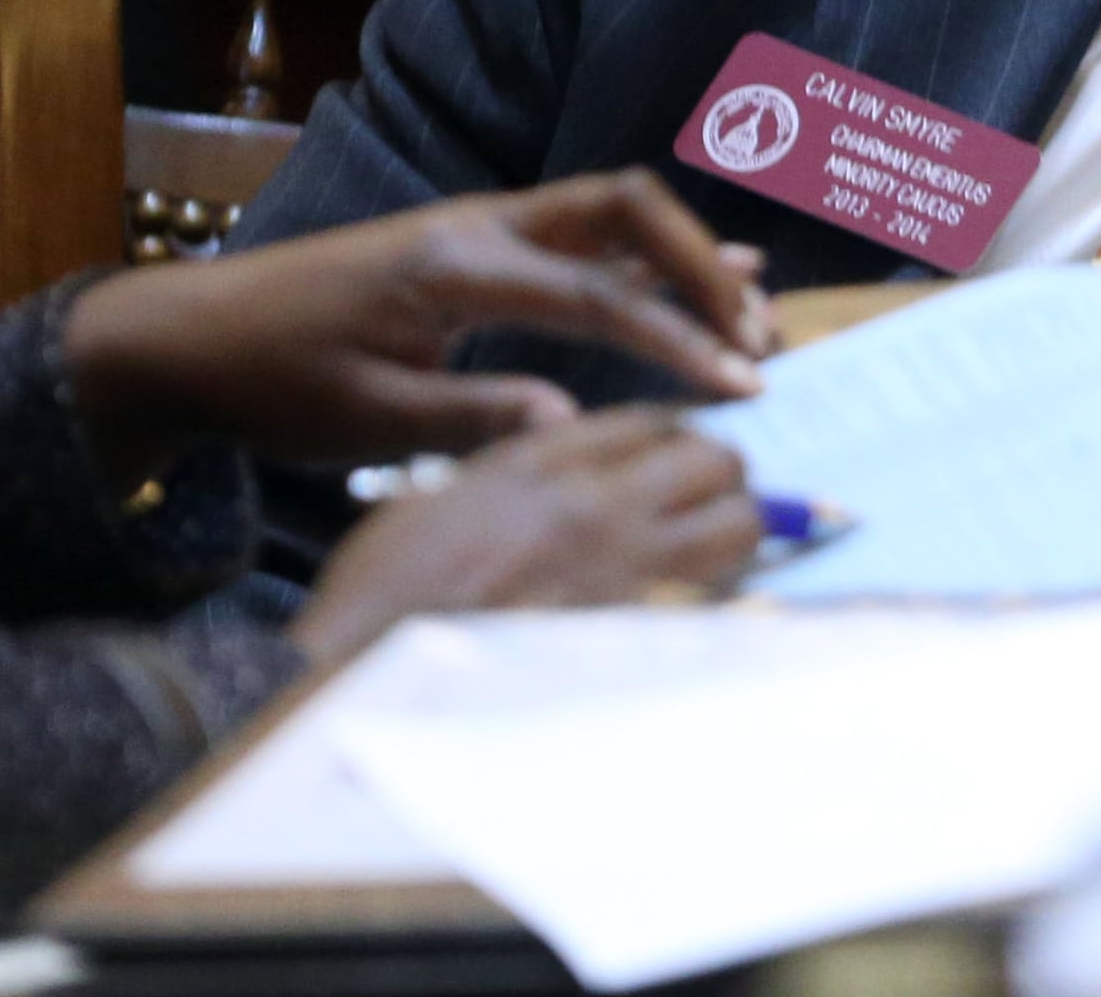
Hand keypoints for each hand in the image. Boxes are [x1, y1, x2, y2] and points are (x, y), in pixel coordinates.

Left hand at [63, 171, 773, 492]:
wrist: (194, 335)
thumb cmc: (270, 380)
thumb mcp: (360, 417)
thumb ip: (471, 415)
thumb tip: (573, 420)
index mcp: (456, 266)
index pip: (596, 294)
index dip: (677, 338)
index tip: (738, 383)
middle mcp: (482, 225)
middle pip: (626, 210)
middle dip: (703, 267)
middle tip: (758, 334)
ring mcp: (483, 225)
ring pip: (614, 212)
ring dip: (686, 255)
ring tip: (753, 311)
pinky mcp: (480, 243)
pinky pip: (587, 231)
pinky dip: (651, 253)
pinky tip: (707, 274)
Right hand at [286, 411, 765, 670]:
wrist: (363, 681)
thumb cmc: (381, 597)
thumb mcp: (433, 499)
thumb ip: (512, 470)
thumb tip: (567, 456)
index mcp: (538, 465)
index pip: (649, 420)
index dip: (673, 430)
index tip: (676, 446)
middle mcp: (595, 508)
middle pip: (714, 458)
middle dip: (721, 470)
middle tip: (706, 494)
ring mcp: (625, 575)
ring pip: (736, 526)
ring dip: (738, 527)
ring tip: (713, 546)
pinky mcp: (640, 638)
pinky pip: (711, 600)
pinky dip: (716, 596)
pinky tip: (692, 606)